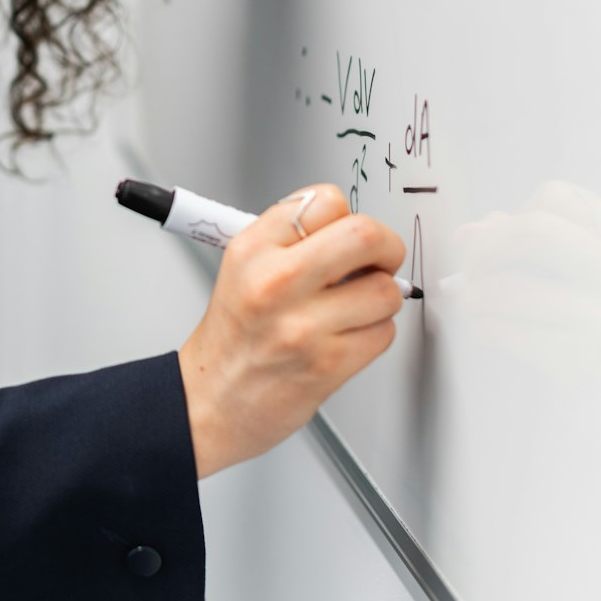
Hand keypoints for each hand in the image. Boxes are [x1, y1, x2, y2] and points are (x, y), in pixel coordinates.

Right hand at [177, 184, 405, 477]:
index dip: (347, 215)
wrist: (213, 399)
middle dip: (386, 246)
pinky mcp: (327, 365)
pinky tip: (347, 335)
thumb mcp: (244, 266)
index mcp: (253, 249)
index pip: (326, 201)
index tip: (347, 231)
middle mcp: (275, 282)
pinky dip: (375, 332)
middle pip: (365, 235)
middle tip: (381, 257)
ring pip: (384, 290)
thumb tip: (350, 224)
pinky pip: (384, 333)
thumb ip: (292, 237)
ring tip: (354, 306)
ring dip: (381, 298)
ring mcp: (303, 327)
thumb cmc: (235, 334)